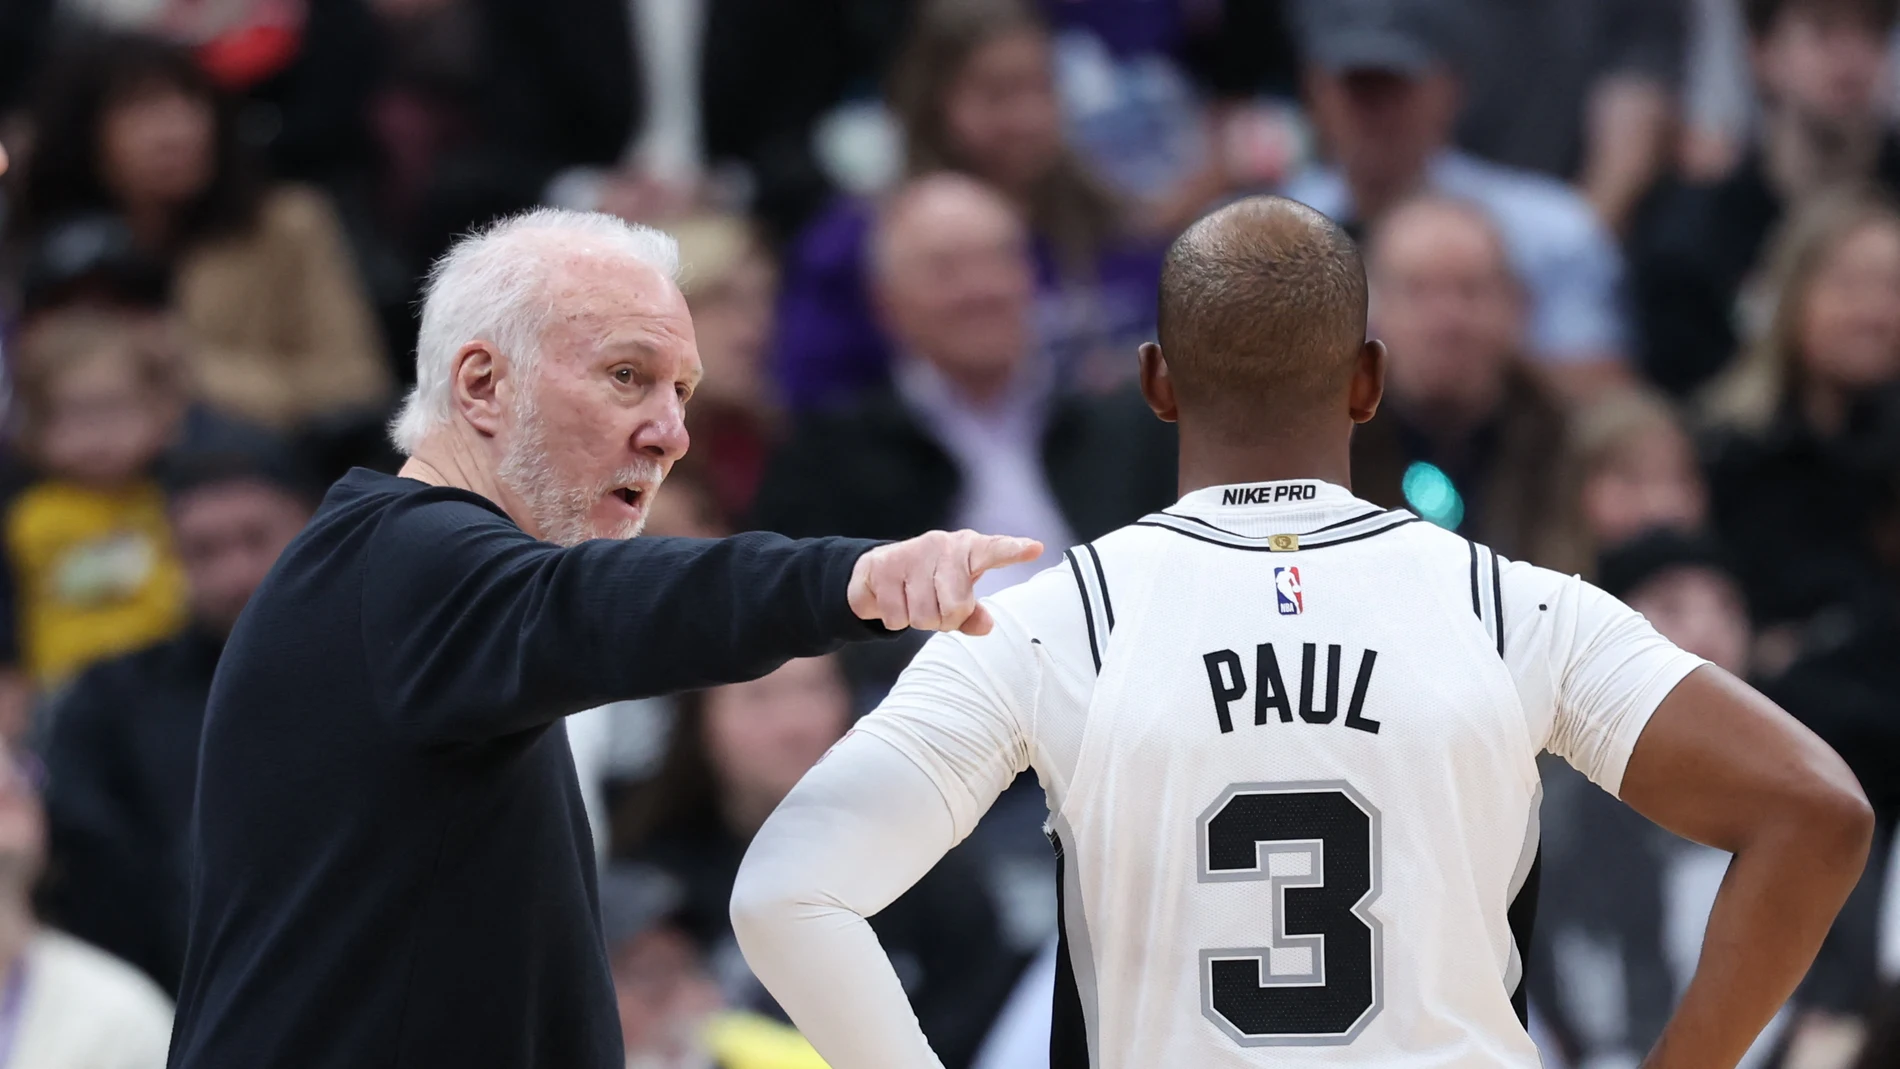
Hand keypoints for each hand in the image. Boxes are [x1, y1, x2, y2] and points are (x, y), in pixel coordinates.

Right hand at [847, 531, 1042, 634]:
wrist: (879, 570)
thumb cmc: (931, 584)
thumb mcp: (957, 597)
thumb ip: (973, 614)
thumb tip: (987, 626)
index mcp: (969, 549)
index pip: (995, 550)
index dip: (1014, 550)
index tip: (1035, 548)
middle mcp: (942, 545)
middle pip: (955, 607)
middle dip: (945, 620)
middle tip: (937, 608)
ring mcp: (911, 553)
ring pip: (923, 616)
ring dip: (918, 620)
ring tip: (914, 602)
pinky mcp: (882, 565)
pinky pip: (896, 616)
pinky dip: (895, 619)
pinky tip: (894, 600)